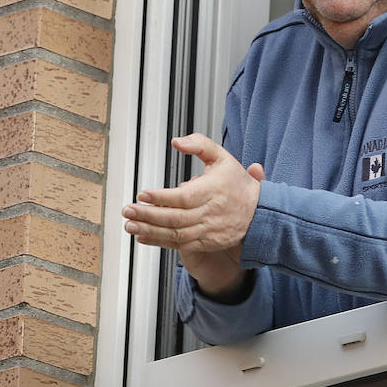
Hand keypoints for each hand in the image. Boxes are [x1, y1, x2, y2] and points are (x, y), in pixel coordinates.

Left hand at [123, 135, 264, 295]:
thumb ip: (199, 145)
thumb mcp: (222, 157)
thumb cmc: (237, 184)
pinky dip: (159, 242)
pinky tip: (144, 236)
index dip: (161, 197)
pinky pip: (180, 245)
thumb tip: (177, 142)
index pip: (183, 197)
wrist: (259, 213)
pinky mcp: (206, 242)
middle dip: (148, 215)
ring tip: (130, 224)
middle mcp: (209, 212)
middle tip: (127, 210)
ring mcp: (208, 230)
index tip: (142, 194)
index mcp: (212, 190)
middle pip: (174, 217)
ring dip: (150, 230)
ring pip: (175, 234)